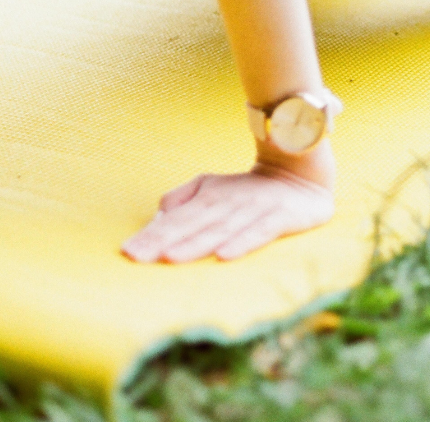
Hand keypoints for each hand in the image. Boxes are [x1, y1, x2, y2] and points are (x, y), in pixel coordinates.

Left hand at [122, 140, 336, 262]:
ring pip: (221, 230)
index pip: (176, 220)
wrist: (301, 173)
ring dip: (196, 244)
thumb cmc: (247, 190)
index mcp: (208, 198)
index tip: (128, 252)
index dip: (152, 235)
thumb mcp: (211, 188)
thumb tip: (157, 219)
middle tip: (137, 256)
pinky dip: (242, 243)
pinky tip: (225, 255)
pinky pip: (260, 232)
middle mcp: (228, 203)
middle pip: (192, 225)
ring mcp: (255, 209)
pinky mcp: (282, 217)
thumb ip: (182, 201)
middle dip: (163, 241)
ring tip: (171, 257)